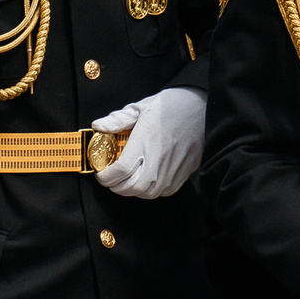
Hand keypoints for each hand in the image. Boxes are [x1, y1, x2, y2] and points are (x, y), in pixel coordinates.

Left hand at [92, 85, 206, 199]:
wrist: (201, 106)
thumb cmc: (169, 105)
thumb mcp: (140, 107)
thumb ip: (118, 119)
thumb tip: (98, 126)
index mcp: (145, 140)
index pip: (121, 170)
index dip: (106, 177)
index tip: (101, 174)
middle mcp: (159, 157)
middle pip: (132, 187)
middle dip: (116, 187)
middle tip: (112, 179)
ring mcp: (174, 166)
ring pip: (149, 192)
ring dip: (134, 190)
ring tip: (129, 180)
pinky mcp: (186, 170)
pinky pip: (166, 191)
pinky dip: (153, 190)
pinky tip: (149, 179)